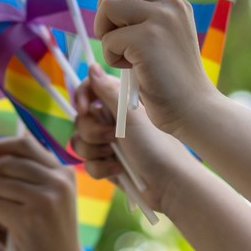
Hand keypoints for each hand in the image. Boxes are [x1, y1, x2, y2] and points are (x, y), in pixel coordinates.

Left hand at [0, 136, 80, 250]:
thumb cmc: (51, 231)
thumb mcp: (53, 196)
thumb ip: (37, 170)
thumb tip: (10, 141)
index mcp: (64, 173)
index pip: (25, 144)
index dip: (3, 147)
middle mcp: (59, 182)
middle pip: (7, 165)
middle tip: (7, 203)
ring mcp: (46, 199)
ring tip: (10, 218)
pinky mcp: (30, 218)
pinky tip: (10, 229)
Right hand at [72, 64, 202, 213]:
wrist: (169, 183)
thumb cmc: (155, 146)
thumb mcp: (130, 115)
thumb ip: (107, 91)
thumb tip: (92, 67)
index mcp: (119, 103)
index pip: (89, 90)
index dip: (82, 98)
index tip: (84, 109)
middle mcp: (112, 120)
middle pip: (81, 119)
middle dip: (92, 131)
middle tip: (112, 137)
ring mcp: (109, 143)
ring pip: (80, 142)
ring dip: (95, 150)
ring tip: (116, 155)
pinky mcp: (107, 164)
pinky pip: (88, 163)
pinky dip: (101, 167)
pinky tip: (119, 169)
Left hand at [94, 0, 220, 134]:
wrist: (194, 109)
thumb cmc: (171, 77)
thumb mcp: (164, 36)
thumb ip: (146, 13)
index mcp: (176, 1)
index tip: (118, 12)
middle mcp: (170, 4)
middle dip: (105, 5)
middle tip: (113, 32)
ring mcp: (161, 19)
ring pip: (108, 5)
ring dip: (105, 32)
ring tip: (122, 52)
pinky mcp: (147, 39)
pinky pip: (108, 39)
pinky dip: (111, 57)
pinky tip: (131, 69)